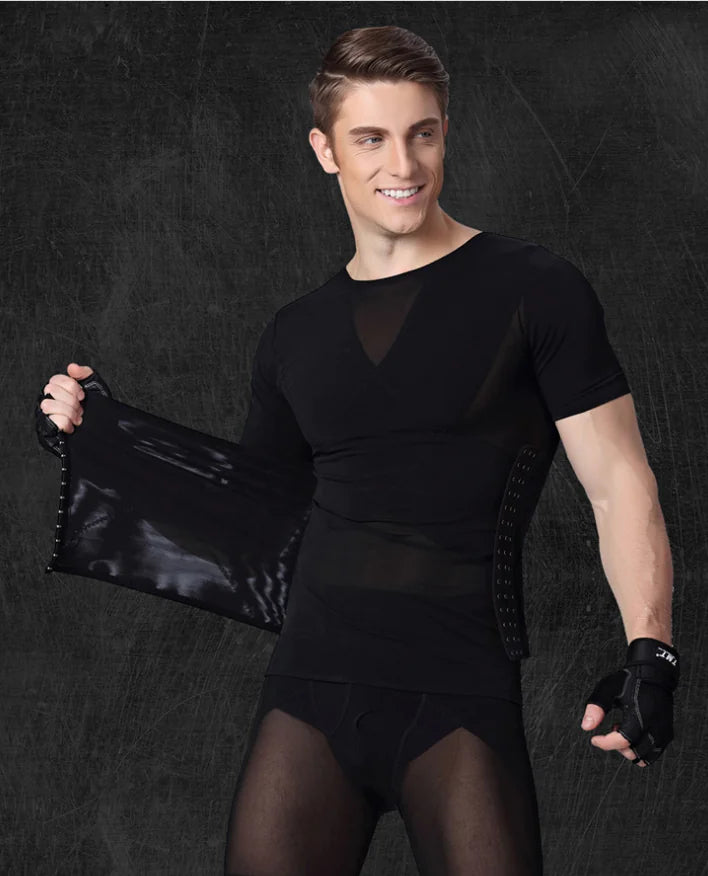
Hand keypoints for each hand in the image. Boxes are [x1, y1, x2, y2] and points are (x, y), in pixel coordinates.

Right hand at [38, 362, 92, 433]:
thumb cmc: (94, 409)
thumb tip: (72, 367)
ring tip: (77, 418)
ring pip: (48, 405)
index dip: (72, 387)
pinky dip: (66, 423)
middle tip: (80, 408)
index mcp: (57, 390)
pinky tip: (72, 426)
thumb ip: (84, 373)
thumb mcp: (94, 386)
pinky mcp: (47, 430)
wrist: (101, 430)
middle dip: (71, 401)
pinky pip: (53, 421)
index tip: (82, 396)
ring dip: (69, 412)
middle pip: (51, 391)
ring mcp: (45, 415)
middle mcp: (48, 400)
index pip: (55, 379)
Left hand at [580, 637, 678, 767]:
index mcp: (639, 715)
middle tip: (611, 729)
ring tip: (624, 730)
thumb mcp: (607, 689)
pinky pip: (654, 752)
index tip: (595, 739)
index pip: (623, 741)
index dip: (606, 743)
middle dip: (618, 746)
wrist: (653, 674)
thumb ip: (596, 708)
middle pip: (634, 753)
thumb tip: (586, 726)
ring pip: (646, 757)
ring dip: (631, 749)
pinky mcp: (667, 733)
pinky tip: (634, 733)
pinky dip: (641, 748)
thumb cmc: (630, 680)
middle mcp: (654, 726)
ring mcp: (663, 731)